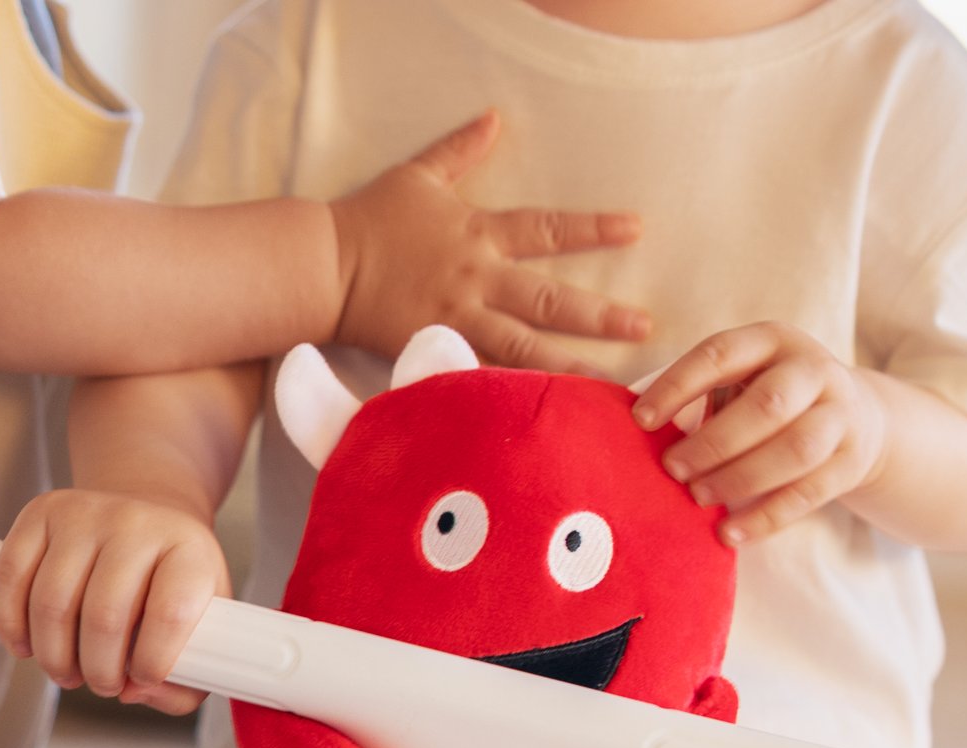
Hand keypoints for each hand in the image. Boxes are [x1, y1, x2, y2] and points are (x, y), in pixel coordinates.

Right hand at [0, 490, 227, 713]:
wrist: (144, 525)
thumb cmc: (170, 586)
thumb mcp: (204, 630)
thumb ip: (184, 683)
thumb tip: (134, 692)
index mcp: (188, 551)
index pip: (170, 613)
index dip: (153, 662)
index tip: (142, 680)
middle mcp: (137, 523)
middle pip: (103, 616)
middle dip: (98, 670)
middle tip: (102, 685)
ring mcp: (85, 513)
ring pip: (52, 604)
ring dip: (54, 658)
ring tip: (67, 672)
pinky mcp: (42, 512)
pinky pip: (11, 576)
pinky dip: (11, 625)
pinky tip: (26, 647)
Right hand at [330, 111, 648, 373]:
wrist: (324, 267)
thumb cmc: (370, 220)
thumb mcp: (418, 176)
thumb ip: (460, 150)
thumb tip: (494, 117)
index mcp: (479, 235)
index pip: (549, 230)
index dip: (594, 228)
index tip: (636, 229)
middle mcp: (477, 280)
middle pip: (549, 301)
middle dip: (598, 315)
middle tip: (643, 327)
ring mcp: (458, 322)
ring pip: (523, 349)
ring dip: (567, 366)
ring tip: (607, 384)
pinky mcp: (435, 352)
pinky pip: (482, 377)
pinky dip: (511, 393)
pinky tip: (540, 411)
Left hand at [634, 322, 893, 545]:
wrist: (857, 417)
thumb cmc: (769, 398)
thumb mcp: (740, 379)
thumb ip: (697, 394)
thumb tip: (629, 426)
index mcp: (772, 340)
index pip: (720, 354)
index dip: (677, 386)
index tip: (639, 421)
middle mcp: (813, 370)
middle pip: (768, 406)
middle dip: (714, 442)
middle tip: (673, 470)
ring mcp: (841, 415)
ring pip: (796, 450)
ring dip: (741, 478)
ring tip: (698, 498)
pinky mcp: (851, 461)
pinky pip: (809, 494)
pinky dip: (765, 518)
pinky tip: (728, 533)